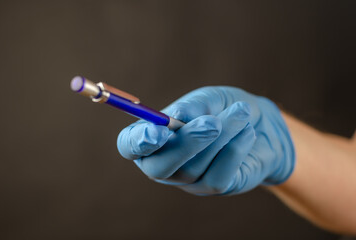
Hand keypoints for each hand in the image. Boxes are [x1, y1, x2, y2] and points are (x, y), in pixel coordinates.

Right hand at [117, 87, 294, 194]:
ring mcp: (187, 180)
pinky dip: (235, 149)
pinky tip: (247, 131)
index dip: (137, 142)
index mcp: (153, 136)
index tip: (158, 131)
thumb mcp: (209, 98)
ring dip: (221, 138)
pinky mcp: (213, 187)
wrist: (259, 122)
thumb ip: (191, 106)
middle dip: (185, 144)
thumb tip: (177, 117)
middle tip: (212, 122)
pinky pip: (219, 176)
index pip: (129, 146)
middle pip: (158, 167)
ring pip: (193, 169)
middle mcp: (164, 161)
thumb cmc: (224, 107)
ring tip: (241, 112)